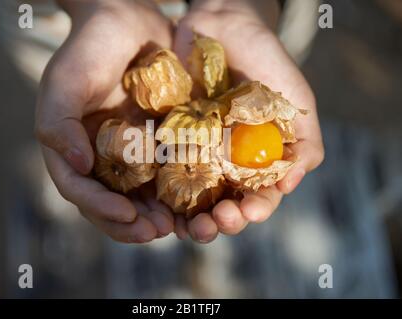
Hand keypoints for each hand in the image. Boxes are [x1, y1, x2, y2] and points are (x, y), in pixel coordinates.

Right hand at [35, 0, 173, 242]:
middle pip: (113, 203)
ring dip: (159, 216)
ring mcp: (133, 154)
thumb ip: (58, 123)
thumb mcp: (65, 80)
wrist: (129, 23)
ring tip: (178, 226)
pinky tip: (197, 202)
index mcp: (74, 150)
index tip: (127, 216)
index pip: (80, 191)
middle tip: (156, 232)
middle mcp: (102, 159)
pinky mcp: (162, 144)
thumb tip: (77, 167)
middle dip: (133, 224)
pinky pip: (171, 175)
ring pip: (143, 198)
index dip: (101, 208)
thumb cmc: (90, 49)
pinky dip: (182, 193)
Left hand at [173, 0, 324, 242]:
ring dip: (194, 218)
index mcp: (258, 162)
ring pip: (194, 199)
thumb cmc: (265, 63)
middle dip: (224, 220)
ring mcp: (196, 155)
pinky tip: (162, 206)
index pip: (260, 197)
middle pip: (225, 205)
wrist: (222, 27)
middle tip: (217, 222)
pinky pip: (163, 172)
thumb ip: (304, 143)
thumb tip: (289, 187)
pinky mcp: (169, 142)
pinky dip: (164, 192)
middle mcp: (226, 165)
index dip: (256, 209)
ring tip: (193, 225)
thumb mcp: (295, 101)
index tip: (249, 211)